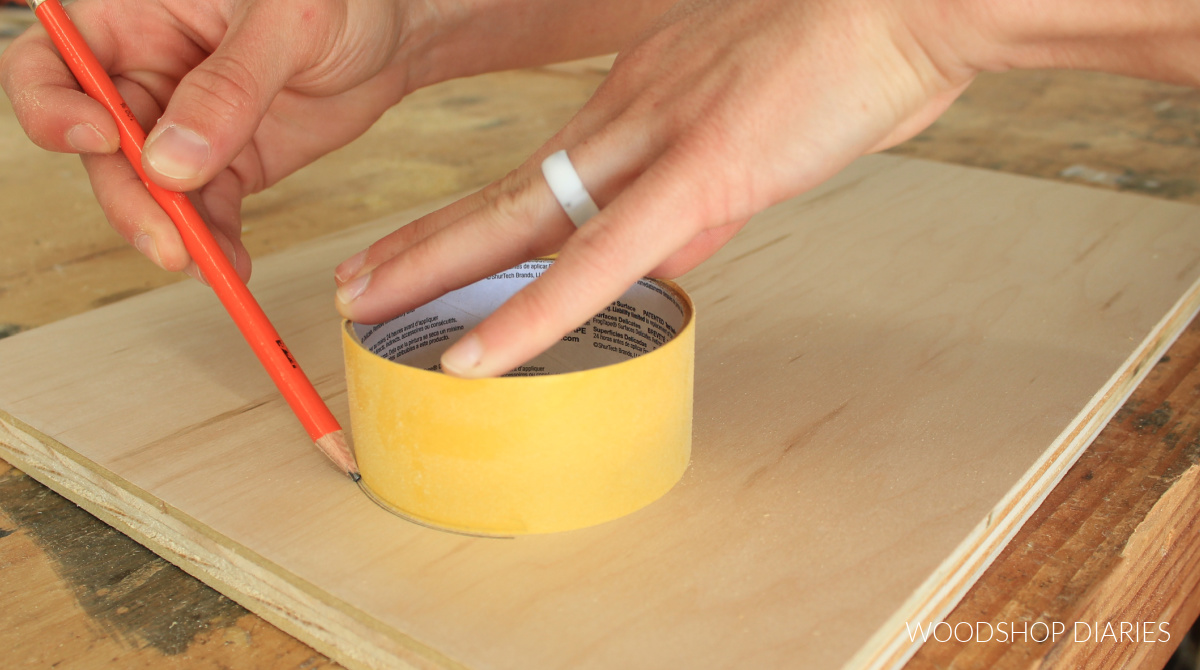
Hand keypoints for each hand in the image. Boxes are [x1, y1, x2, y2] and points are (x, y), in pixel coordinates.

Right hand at [0, 0, 424, 280]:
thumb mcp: (288, 23)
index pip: (50, 62)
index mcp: (135, 13)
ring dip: (174, 232)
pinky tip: (233, 262)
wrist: (401, 28)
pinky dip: (215, 239)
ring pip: (151, 188)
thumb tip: (171, 161)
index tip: (99, 138)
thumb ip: (231, 86)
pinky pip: (206, 207)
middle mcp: (149, 69)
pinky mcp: (230, 158)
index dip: (52, 106)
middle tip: (168, 241)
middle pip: (101, 144)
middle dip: (130, 198)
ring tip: (213, 265)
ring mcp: (188, 120)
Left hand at [332, 0, 982, 376]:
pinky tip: (477, 353)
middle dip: (425, 241)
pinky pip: (599, 258)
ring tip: (366, 303)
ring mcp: (657, 141)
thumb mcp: (757, 128)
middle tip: (358, 278)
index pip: (544, 170)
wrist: (910, 3)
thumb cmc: (850, 55)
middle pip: (507, 191)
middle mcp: (630, 114)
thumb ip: (703, 192)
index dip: (478, 214)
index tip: (428, 245)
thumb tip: (673, 248)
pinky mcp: (701, 175)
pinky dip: (532, 311)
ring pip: (524, 216)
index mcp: (645, 99)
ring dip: (437, 265)